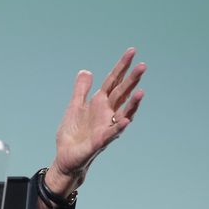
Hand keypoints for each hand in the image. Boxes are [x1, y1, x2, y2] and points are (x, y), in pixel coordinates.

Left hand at [42, 48, 145, 207]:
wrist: (66, 156)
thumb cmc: (73, 133)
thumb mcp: (74, 106)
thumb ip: (81, 90)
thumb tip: (86, 71)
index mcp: (100, 103)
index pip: (113, 81)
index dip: (121, 67)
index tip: (132, 51)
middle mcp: (107, 113)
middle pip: (121, 93)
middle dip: (131, 80)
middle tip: (143, 65)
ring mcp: (106, 127)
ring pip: (123, 113)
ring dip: (132, 103)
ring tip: (141, 91)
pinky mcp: (100, 142)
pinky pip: (112, 134)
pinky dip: (119, 127)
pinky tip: (126, 121)